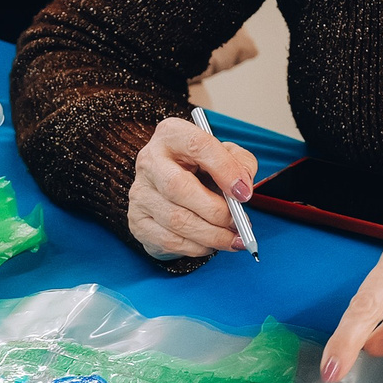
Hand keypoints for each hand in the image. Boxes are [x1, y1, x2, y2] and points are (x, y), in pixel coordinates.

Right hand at [127, 115, 257, 260]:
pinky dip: (197, 247)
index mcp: (172, 135)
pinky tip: (211, 243)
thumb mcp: (225, 156)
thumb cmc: (202, 170)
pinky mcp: (138, 221)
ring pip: (176, 220)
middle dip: (216, 211)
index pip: (197, 146)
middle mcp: (149, 161)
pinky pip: (170, 240)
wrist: (172, 191)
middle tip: (239, 223)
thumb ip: (240, 163)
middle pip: (179, 188)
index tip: (244, 193)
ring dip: (212, 235)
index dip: (224, 170)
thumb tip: (242, 188)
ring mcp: (140, 193)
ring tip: (233, 238)